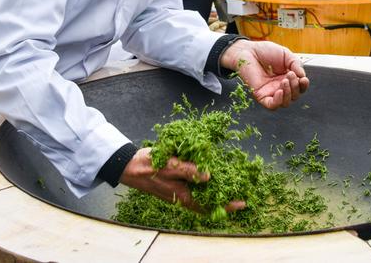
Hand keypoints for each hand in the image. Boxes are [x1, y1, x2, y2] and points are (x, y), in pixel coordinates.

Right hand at [119, 148, 244, 213]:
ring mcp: (178, 192)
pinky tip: (208, 173)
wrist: (128, 167)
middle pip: (208, 202)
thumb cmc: (148, 166)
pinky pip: (193, 188)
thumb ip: (188, 171)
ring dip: (215, 191)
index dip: (227, 206)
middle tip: (240, 191)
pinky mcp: (174, 185)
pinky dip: (203, 183)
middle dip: (224, 198)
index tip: (242, 203)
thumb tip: (208, 177)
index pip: (210, 205)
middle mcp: (182, 196)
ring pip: (201, 195)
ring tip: (229, 182)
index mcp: (183, 195)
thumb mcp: (169, 165)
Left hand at [220, 38, 308, 108]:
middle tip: (290, 74)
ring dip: (289, 94)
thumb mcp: (286, 54)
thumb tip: (303, 76)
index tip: (303, 79)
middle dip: (296, 87)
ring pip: (285, 103)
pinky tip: (279, 91)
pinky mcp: (261, 95)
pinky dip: (278, 101)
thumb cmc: (265, 51)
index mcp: (288, 77)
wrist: (248, 51)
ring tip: (285, 81)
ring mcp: (271, 92)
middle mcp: (280, 86)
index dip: (303, 85)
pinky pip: (272, 105)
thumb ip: (296, 64)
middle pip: (295, 96)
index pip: (300, 87)